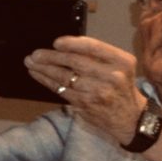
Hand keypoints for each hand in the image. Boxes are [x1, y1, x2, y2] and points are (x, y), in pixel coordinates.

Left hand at [25, 35, 153, 147]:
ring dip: (44, 68)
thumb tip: (67, 44)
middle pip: (75, 62)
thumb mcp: (120, 67)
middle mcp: (112, 76)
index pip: (94, 48)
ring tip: (30, 62)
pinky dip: (47, 81)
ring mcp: (98, 91)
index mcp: (122, 62)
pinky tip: (37, 74)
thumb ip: (99, 56)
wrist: (130, 118)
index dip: (72, 44)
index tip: (56, 42)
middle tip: (35, 54)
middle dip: (51, 57)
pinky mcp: (85, 104)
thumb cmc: (121, 87)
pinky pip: (61, 90)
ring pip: (65, 77)